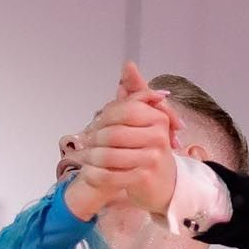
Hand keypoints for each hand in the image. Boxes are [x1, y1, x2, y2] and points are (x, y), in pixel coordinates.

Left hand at [61, 61, 180, 220]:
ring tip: (84, 157)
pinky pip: (111, 175)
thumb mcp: (143, 118)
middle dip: (95, 138)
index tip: (93, 125)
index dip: (104, 117)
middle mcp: (159, 136)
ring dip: (92, 157)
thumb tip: (128, 65)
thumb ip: (135, 92)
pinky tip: (89, 173)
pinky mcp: (144, 178)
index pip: (123, 110)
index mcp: (158, 117)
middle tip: (85, 142)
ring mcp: (153, 158)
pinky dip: (96, 174)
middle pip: (113, 133)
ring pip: (110, 154)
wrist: (163, 184)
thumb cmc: (149, 148)